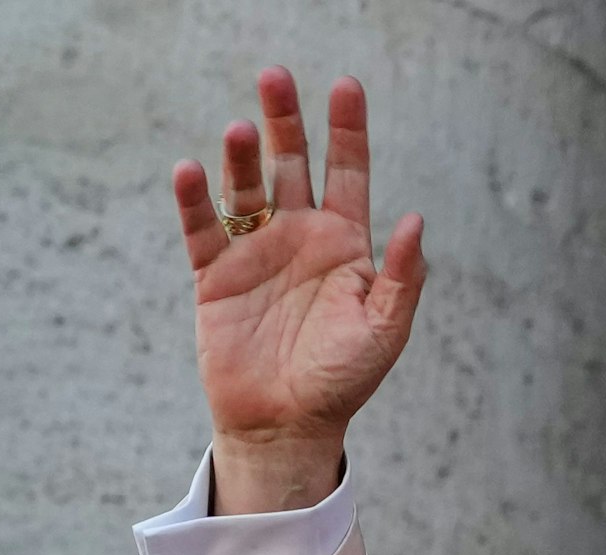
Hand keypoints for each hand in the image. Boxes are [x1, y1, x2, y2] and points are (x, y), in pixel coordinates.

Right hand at [172, 67, 425, 513]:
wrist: (287, 426)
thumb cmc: (341, 380)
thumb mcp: (384, 329)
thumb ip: (400, 276)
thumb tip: (415, 219)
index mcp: (345, 244)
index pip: (348, 172)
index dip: (348, 130)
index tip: (347, 86)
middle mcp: (299, 237)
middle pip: (292, 164)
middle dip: (285, 122)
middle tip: (276, 77)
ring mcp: (256, 253)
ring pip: (247, 189)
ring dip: (242, 157)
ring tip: (240, 128)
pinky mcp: (215, 277)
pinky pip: (202, 230)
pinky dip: (194, 200)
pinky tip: (190, 170)